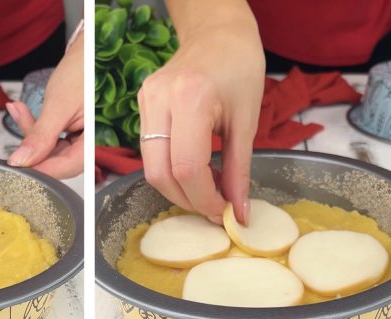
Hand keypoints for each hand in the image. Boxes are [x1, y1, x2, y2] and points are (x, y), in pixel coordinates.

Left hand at [6, 31, 84, 178]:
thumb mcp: (58, 106)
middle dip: (32, 145)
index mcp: (96, 143)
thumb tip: (21, 161)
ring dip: (32, 133)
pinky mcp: (76, 133)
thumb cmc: (84, 71)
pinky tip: (25, 112)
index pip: (65, 167)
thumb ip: (41, 137)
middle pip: (59, 161)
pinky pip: (55, 139)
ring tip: (18, 110)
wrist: (92, 52)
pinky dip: (38, 127)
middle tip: (17, 122)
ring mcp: (85, 139)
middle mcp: (93, 145)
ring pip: (54, 150)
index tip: (15, 164)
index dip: (39, 168)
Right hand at [137, 5, 263, 223]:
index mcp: (191, 99)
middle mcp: (160, 99)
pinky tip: (195, 172)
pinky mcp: (142, 103)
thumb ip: (240, 171)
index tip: (224, 212)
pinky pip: (150, 150)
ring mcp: (146, 100)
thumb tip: (239, 213)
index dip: (204, 199)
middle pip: (160, 173)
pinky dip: (171, 169)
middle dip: (187, 200)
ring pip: (150, 166)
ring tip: (207, 191)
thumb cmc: (240, 69)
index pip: (187, 168)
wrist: (218, 33)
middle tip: (214, 209)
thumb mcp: (248, 123)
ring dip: (177, 189)